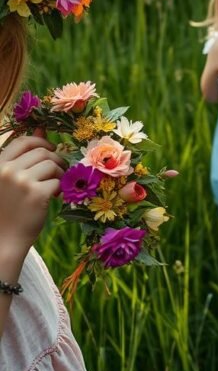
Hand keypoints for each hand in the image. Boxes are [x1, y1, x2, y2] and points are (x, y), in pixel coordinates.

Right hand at [0, 132, 65, 260]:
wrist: (2, 242)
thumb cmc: (6, 210)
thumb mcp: (8, 179)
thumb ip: (22, 155)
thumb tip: (42, 127)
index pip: (24, 141)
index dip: (40, 142)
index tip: (49, 149)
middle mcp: (8, 170)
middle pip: (41, 152)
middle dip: (54, 159)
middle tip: (57, 170)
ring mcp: (22, 182)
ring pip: (51, 164)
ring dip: (58, 173)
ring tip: (54, 185)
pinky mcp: (37, 194)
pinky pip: (57, 181)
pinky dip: (59, 188)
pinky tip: (53, 196)